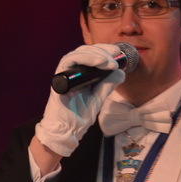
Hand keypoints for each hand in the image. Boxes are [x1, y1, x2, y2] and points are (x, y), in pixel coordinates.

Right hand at [34, 43, 125, 157]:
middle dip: (103, 50)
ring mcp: (65, 75)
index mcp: (80, 76)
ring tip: (109, 62)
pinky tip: (99, 62)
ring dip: (96, 54)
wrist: (65, 131)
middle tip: (116, 58)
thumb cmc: (78, 117)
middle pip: (85, 51)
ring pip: (78, 53)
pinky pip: (69, 61)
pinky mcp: (59, 78)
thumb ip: (107, 85)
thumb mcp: (98, 99)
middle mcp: (71, 73)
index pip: (91, 55)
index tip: (118, 53)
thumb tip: (121, 72)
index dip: (105, 50)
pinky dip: (85, 58)